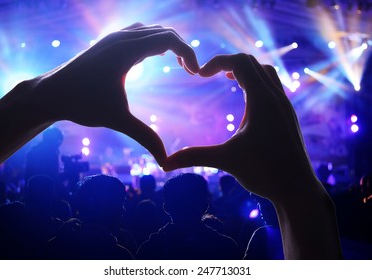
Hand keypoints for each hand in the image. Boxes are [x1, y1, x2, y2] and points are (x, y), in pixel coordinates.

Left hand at [34, 23, 199, 165]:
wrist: (50, 93)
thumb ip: (145, 137)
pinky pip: (138, 32)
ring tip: (177, 64)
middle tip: (190, 72)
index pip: (169, 39)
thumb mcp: (117, 120)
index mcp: (126, 50)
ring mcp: (113, 37)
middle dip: (182, 48)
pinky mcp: (107, 42)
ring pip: (151, 29)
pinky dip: (153, 41)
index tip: (195, 74)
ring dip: (168, 43)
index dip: (188, 53)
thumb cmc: (81, 104)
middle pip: (164, 31)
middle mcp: (121, 38)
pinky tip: (153, 59)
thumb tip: (166, 162)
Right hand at [164, 53, 314, 201]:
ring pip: (265, 72)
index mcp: (262, 100)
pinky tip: (247, 99)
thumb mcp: (226, 160)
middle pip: (252, 61)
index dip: (216, 62)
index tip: (199, 75)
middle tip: (208, 73)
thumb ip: (195, 156)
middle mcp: (276, 97)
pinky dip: (257, 82)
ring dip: (245, 70)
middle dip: (227, 63)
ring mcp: (284, 105)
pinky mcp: (287, 115)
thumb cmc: (265, 172)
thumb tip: (164, 164)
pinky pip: (273, 86)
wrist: (297, 188)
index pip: (239, 62)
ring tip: (228, 79)